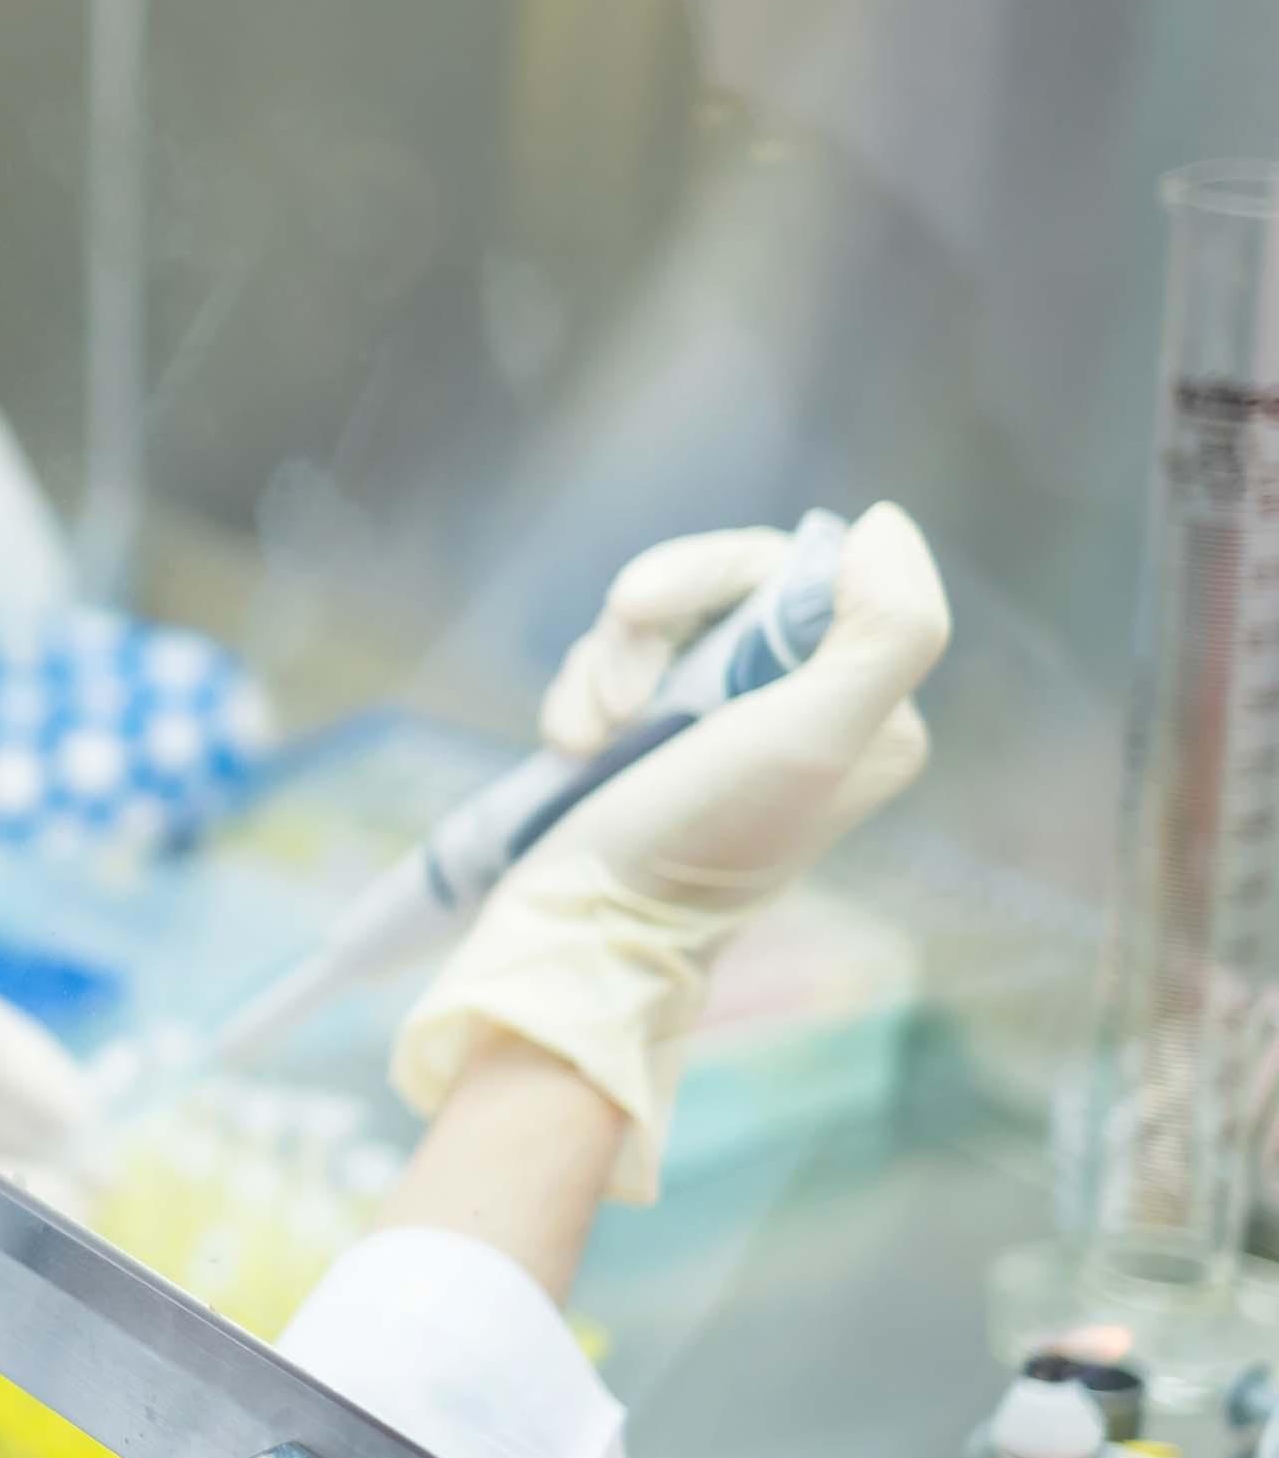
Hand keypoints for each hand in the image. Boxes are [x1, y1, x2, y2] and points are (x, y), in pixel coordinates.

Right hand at [391, 503, 949, 1201]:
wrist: (589, 933)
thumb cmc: (698, 842)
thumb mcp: (812, 737)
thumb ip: (886, 628)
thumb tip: (884, 524)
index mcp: (870, 707)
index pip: (796, 574)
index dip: (705, 575)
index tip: (637, 610)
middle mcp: (808, 711)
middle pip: (719, 592)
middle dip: (643, 627)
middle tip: (612, 695)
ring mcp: (726, 728)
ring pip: (655, 628)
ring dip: (601, 668)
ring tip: (586, 738)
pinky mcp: (657, 745)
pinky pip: (614, 669)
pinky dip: (580, 696)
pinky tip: (572, 747)